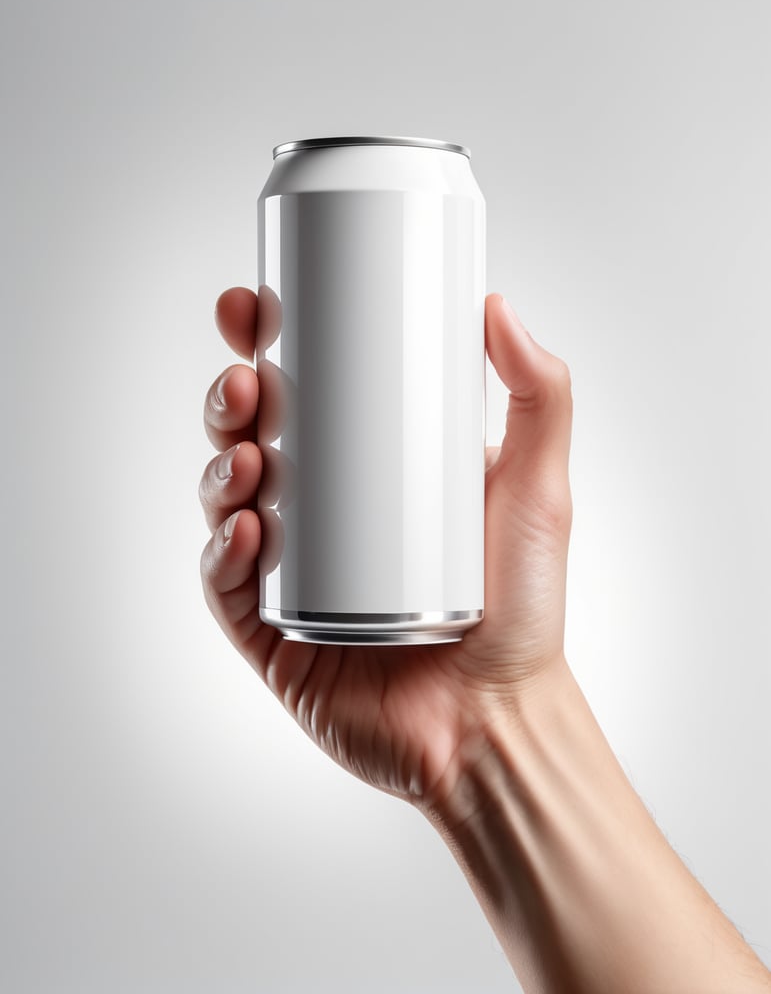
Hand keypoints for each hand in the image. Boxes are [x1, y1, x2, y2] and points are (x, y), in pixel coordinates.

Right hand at [199, 287, 572, 806]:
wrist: (497, 719)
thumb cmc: (522, 610)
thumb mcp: (539, 489)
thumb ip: (539, 396)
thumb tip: (497, 307)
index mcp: (372, 473)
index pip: (304, 397)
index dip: (266, 349)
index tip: (253, 308)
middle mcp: (324, 518)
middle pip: (253, 441)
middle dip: (231, 402)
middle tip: (246, 381)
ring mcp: (293, 575)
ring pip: (227, 505)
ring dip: (219, 468)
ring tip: (249, 455)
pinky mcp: (271, 634)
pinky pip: (226, 587)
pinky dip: (221, 554)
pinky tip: (244, 530)